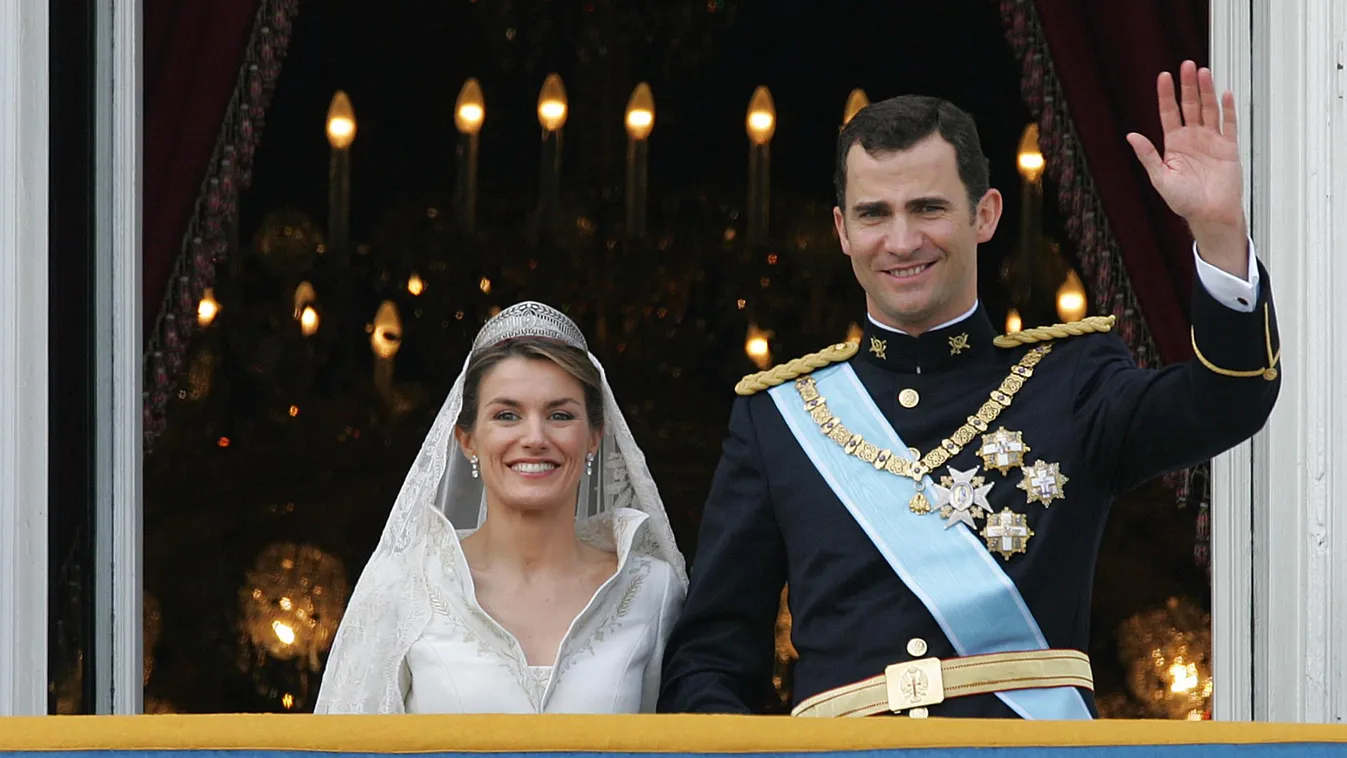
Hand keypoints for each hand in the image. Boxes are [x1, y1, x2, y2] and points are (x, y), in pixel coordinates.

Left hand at [1127, 61, 1247, 272]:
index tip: (1164, 77)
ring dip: (1207, 91)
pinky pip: (1229, 124)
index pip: (1169, 113)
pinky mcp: (1229, 147)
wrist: (1209, 214)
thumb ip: (1148, 156)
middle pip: (1190, 105)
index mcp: (1174, 145)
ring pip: (1209, 109)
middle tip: (1187, 65)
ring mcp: (1211, 141)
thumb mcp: (1161, 178)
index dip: (1166, 95)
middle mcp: (1192, 139)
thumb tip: (1131, 136)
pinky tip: (1226, 94)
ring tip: (1204, 72)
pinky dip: (1228, 109)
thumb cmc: (1184, 201)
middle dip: (1188, 85)